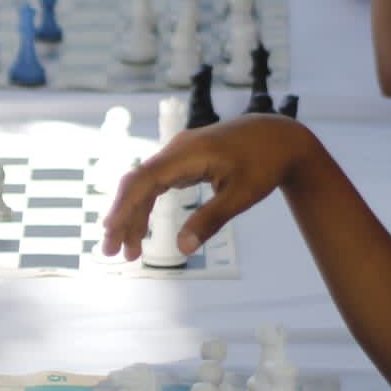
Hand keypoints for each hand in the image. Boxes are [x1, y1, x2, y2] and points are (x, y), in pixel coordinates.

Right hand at [101, 115, 312, 260]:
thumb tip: (182, 249)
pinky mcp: (183, 161)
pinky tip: (141, 229)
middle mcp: (176, 149)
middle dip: (122, 217)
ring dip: (134, 216)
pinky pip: (155, 183)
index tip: (111, 231)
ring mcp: (178, 153)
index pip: (144, 179)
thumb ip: (210, 220)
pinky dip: (146, 206)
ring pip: (144, 185)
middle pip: (137, 183)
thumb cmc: (265, 163)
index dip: (124, 205)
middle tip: (111, 253)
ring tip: (129, 252)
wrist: (280, 137)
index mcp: (189, 153)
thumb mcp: (242, 196)